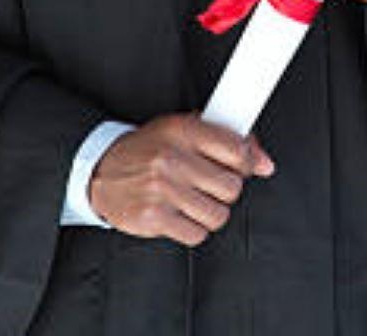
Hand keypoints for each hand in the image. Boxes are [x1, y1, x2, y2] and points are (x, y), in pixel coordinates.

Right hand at [88, 113, 273, 244]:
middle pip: (232, 187)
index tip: (243, 167)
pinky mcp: (153, 217)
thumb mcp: (183, 131)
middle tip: (210, 185)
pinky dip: (193, 229)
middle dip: (226, 190)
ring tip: (194, 201)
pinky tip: (180, 214)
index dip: (247, 162)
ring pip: (218, 214)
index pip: (238, 150)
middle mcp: (172, 159)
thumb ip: (227, 141)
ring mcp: (162, 189)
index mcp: (183, 131)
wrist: (100, 170)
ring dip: (210, 212)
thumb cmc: (147, 150)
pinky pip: (197, 234)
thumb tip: (265, 164)